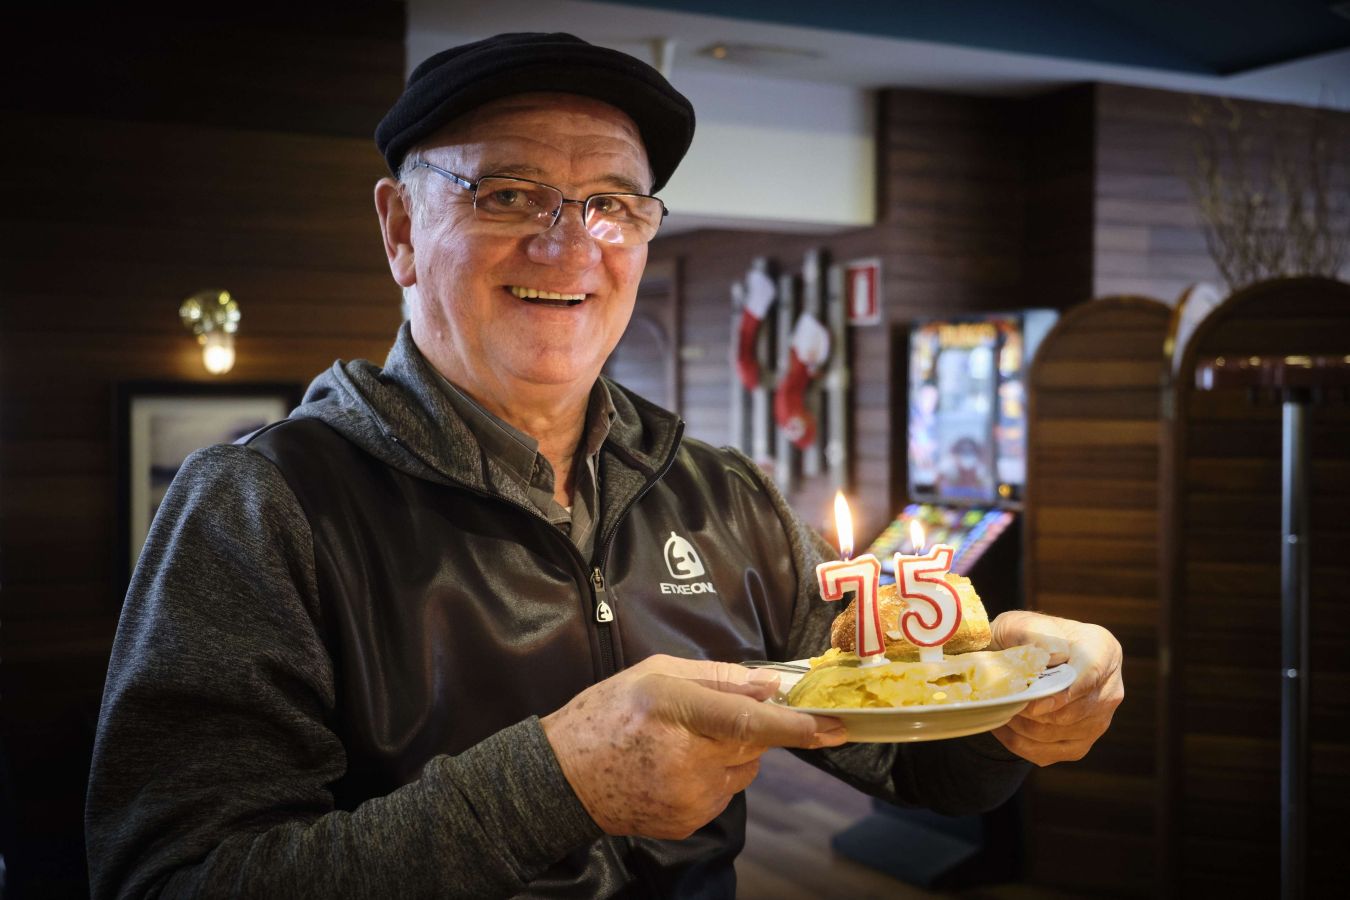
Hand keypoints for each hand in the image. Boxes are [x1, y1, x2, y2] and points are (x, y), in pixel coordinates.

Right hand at [540, 654, 845, 839]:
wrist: (564, 780)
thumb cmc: (608, 714)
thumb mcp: (655, 674)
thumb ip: (716, 677)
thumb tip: (770, 685)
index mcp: (676, 712)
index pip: (748, 721)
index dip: (796, 725)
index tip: (835, 726)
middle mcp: (688, 760)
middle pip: (754, 743)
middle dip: (751, 727)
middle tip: (711, 716)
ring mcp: (690, 799)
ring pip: (745, 769)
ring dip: (732, 752)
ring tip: (684, 743)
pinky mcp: (690, 823)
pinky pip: (726, 792)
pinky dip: (716, 776)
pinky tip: (677, 767)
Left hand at [988, 610, 1123, 765]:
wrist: (1018, 657)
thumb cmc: (1020, 637)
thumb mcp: (1021, 625)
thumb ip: (1036, 635)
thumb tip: (1055, 654)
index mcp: (1103, 649)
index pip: (1092, 675)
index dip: (1063, 693)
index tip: (1033, 704)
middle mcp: (1109, 688)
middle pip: (1075, 712)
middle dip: (1035, 712)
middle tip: (1005, 703)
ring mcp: (1098, 719)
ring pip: (1059, 734)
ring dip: (1023, 727)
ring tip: (1001, 710)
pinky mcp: (1080, 743)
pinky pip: (1049, 753)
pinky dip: (1020, 743)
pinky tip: (1003, 726)